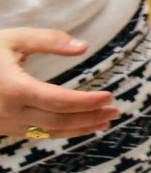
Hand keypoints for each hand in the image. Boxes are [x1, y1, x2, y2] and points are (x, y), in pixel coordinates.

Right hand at [0, 28, 119, 138]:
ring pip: (48, 133)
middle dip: (89, 117)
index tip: (110, 97)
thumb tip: (83, 47)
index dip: (87, 101)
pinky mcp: (2, 128)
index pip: (60, 100)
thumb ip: (49, 40)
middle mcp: (9, 111)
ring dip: (79, 129)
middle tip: (116, 111)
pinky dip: (60, 132)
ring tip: (104, 123)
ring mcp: (4, 124)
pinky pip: (36, 134)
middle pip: (58, 120)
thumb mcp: (14, 38)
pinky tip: (78, 126)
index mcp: (14, 89)